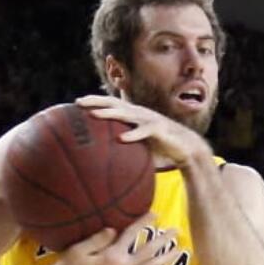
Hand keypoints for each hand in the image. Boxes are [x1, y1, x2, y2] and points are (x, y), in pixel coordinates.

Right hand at [56, 213, 178, 264]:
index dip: (143, 223)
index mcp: (113, 257)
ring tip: (178, 249)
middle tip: (176, 230)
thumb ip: (97, 239)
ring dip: (166, 257)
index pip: (131, 236)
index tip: (155, 214)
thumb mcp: (78, 250)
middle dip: (164, 240)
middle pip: (148, 251)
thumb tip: (113, 229)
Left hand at [77, 95, 211, 168]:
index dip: (95, 101)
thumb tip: (105, 163)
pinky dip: (133, 134)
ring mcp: (150, 119)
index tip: (76, 103)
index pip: (111, 104)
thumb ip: (125, 147)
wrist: (187, 149)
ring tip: (94, 115)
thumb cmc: (161, 148)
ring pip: (126, 114)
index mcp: (134, 115)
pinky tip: (121, 139)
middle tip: (78, 102)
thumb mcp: (140, 146)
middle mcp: (140, 113)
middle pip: (114, 103)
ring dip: (109, 113)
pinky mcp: (160, 129)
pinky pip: (144, 131)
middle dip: (96, 101)